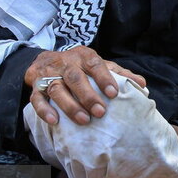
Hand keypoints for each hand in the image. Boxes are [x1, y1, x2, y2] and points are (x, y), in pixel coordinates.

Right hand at [24, 46, 146, 125]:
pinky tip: (54, 121)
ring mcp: (49, 75)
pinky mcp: (35, 86)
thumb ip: (119, 73)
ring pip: (57, 88)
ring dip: (70, 105)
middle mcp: (66, 63)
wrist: (45, 60)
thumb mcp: (98, 65)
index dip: (104, 77)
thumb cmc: (79, 67)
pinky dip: (44, 110)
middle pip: (75, 77)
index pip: (95, 64)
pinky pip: (37, 98)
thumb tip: (141, 84)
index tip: (114, 93)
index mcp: (84, 56)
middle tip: (100, 112)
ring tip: (83, 120)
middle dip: (88, 95)